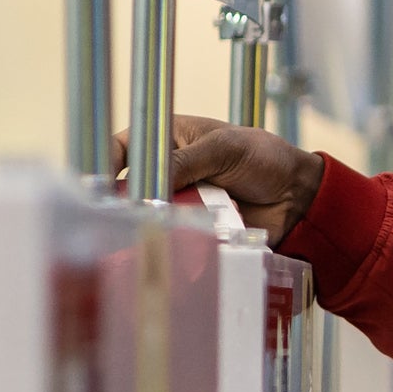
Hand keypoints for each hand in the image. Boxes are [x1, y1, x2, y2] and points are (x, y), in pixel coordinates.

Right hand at [111, 115, 322, 238]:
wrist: (297, 196)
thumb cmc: (263, 158)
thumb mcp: (225, 149)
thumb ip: (187, 161)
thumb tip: (150, 180)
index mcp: (169, 141)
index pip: (124, 149)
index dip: (105, 164)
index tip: (95, 184)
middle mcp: (168, 174)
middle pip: (129, 190)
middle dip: (122, 203)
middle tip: (116, 213)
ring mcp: (180, 204)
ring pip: (148, 217)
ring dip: (147, 225)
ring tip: (141, 233)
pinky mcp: (193, 231)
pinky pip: (173, 239)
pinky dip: (170, 243)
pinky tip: (165, 249)